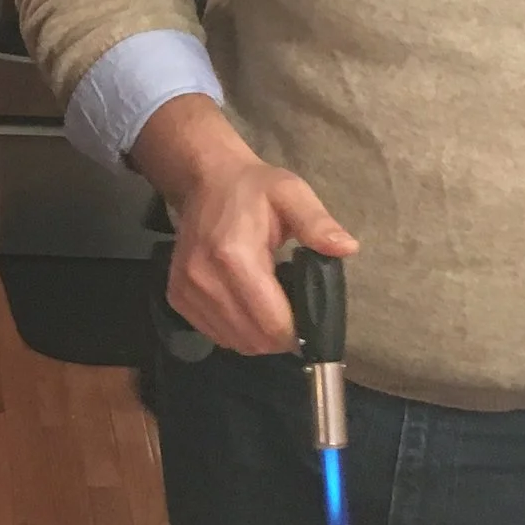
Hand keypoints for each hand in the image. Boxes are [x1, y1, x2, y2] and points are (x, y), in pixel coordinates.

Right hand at [132, 94, 355, 355]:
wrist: (206, 181)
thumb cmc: (253, 190)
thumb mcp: (293, 195)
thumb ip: (317, 224)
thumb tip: (347, 248)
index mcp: (234, 256)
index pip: (271, 322)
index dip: (298, 332)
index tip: (313, 322)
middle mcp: (204, 279)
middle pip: (253, 339)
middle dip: (281, 337)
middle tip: (297, 316)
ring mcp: (186, 290)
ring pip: (234, 342)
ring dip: (259, 337)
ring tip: (273, 309)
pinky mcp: (177, 297)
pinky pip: (216, 334)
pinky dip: (238, 331)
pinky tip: (249, 307)